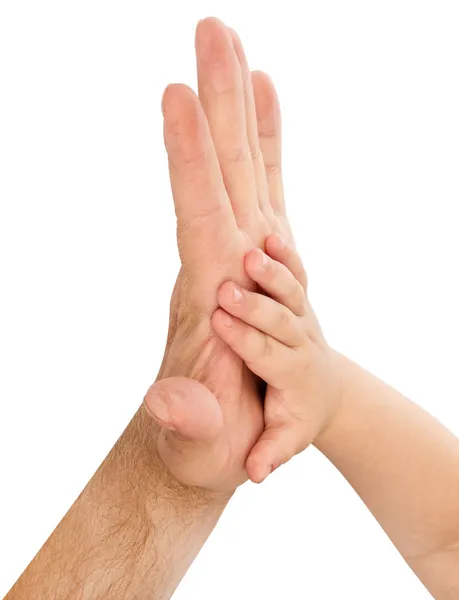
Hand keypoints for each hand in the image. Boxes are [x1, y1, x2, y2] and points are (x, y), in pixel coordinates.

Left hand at [143, 17, 295, 492]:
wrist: (216, 441)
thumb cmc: (208, 444)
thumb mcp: (199, 445)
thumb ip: (188, 425)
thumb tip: (169, 406)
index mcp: (206, 297)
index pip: (196, 215)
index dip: (190, 158)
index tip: (176, 95)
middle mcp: (218, 263)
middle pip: (220, 171)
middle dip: (217, 101)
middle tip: (211, 28)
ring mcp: (236, 258)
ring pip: (242, 169)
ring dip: (239, 106)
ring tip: (235, 46)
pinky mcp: (254, 264)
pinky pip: (266, 192)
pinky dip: (269, 144)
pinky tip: (266, 101)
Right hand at [212, 234, 342, 482]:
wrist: (325, 393)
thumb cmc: (297, 416)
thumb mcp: (286, 439)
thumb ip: (271, 453)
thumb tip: (254, 473)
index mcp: (291, 374)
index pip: (268, 354)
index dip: (247, 338)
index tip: (220, 321)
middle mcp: (300, 341)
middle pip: (280, 319)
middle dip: (254, 304)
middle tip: (227, 289)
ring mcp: (304, 317)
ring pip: (293, 291)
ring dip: (274, 272)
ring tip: (252, 252)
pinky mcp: (302, 302)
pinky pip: (299, 275)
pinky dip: (287, 255)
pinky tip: (269, 234)